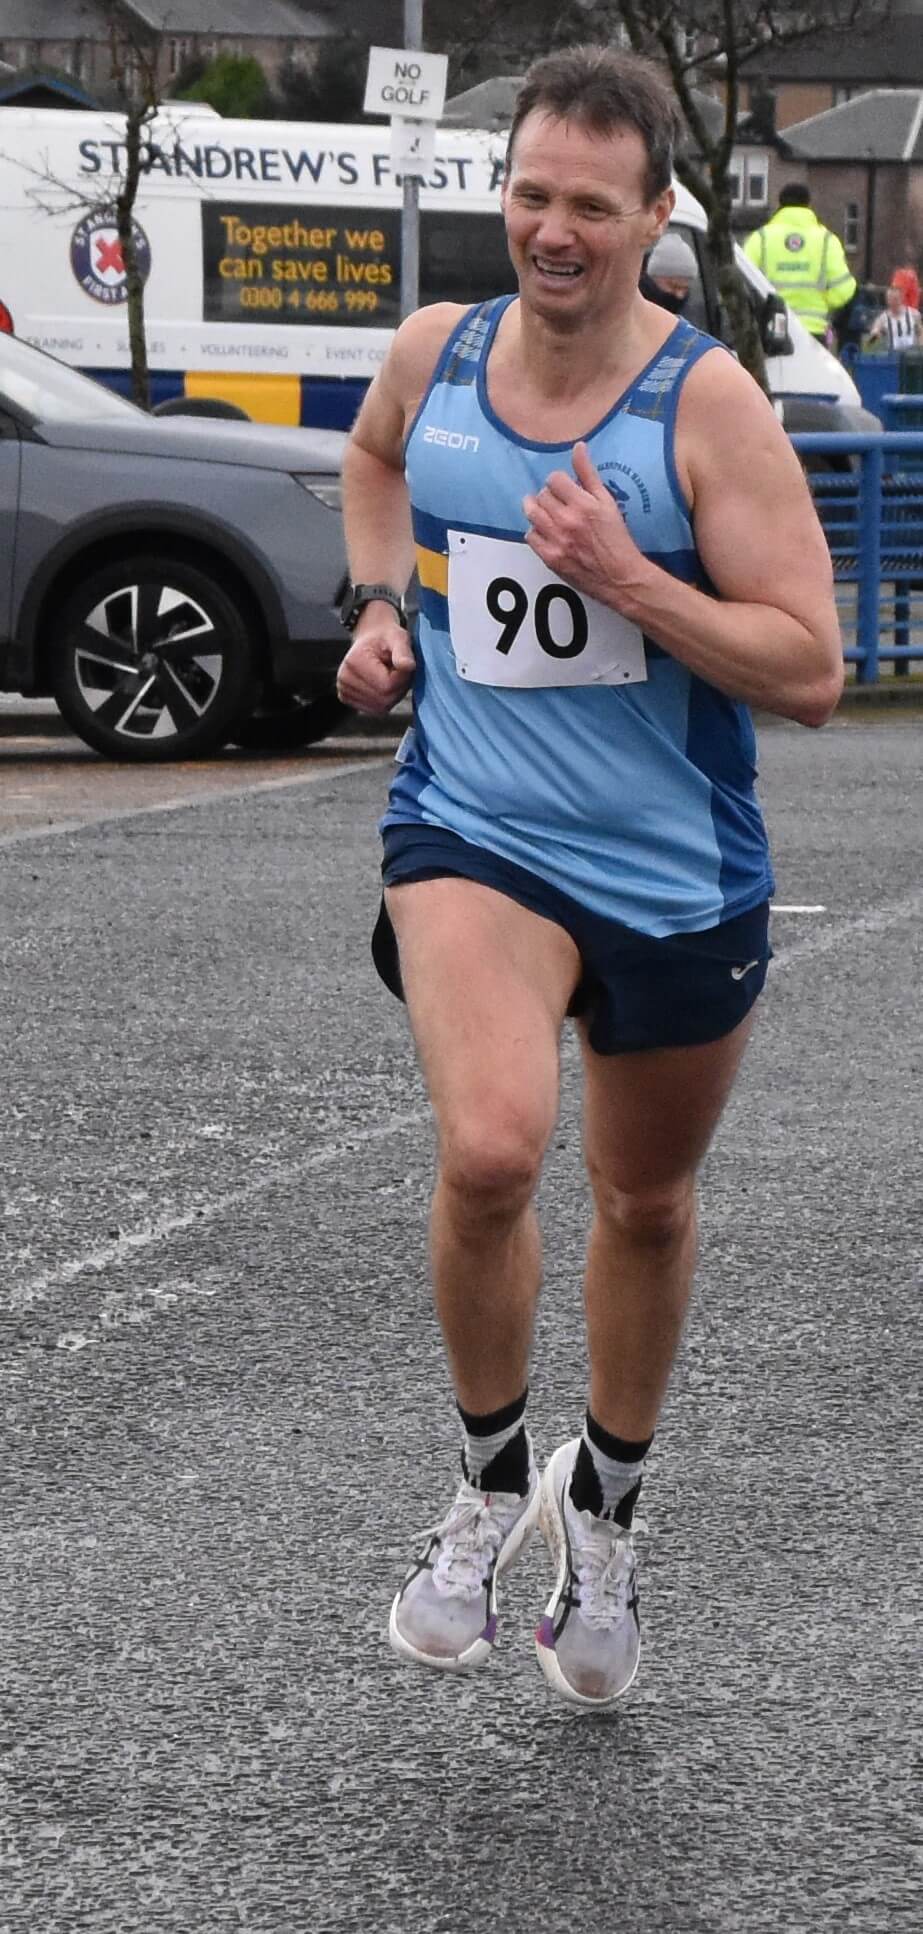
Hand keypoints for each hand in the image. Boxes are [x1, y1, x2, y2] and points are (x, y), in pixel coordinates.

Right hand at [335, 611, 415, 714]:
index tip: (403, 666)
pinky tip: (382, 685)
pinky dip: (384, 700)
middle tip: (398, 672)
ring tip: (390, 676)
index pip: (386, 686)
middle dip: (398, 689)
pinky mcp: (347, 698)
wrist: (371, 639)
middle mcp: (344, 679)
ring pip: (380, 707)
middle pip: (383, 700)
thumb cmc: (386, 639)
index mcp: (354, 662)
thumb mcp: (399, 638)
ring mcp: (344, 690)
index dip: (401, 679)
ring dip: (392, 695)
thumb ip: (404, 652)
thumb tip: (408, 666)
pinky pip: (374, 709)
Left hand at [522, 441, 649, 609]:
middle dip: (549, 496)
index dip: (558, 482)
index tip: (564, 488)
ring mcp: (556, 540)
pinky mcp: (550, 558)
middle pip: (541, 495)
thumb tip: (578, 447)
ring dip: (537, 510)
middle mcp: (567, 520)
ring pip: (532, 513)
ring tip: (546, 513)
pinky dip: (535, 531)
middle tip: (558, 503)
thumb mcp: (607, 502)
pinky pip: (530, 536)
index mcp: (583, 504)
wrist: (620, 577)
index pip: (554, 479)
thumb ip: (589, 474)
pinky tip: (546, 532)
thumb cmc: (617, 539)